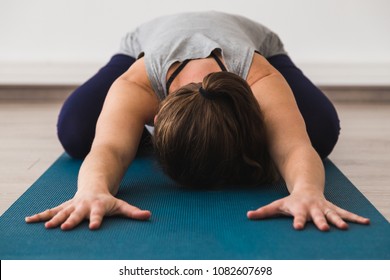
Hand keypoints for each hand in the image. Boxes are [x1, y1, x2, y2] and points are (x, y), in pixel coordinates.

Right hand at [25, 191, 150, 229]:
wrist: (93, 184)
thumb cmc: (108, 199)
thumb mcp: (121, 205)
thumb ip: (133, 212)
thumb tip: (149, 216)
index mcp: (97, 206)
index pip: (98, 214)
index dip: (96, 219)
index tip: (94, 227)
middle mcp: (83, 205)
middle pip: (77, 213)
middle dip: (71, 220)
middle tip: (64, 228)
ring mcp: (72, 205)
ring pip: (61, 212)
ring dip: (53, 219)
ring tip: (47, 227)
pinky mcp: (64, 206)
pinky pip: (51, 211)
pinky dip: (40, 216)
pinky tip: (28, 220)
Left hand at [247, 190, 369, 230]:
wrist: (307, 187)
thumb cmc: (290, 200)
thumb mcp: (277, 205)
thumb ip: (263, 211)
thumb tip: (248, 215)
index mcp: (299, 208)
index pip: (297, 216)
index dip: (298, 221)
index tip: (298, 227)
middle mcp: (313, 208)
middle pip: (317, 216)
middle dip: (321, 221)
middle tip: (324, 228)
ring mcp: (324, 208)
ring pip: (333, 214)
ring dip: (339, 220)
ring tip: (345, 228)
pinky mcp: (333, 208)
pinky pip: (345, 213)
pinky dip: (355, 218)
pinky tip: (366, 223)